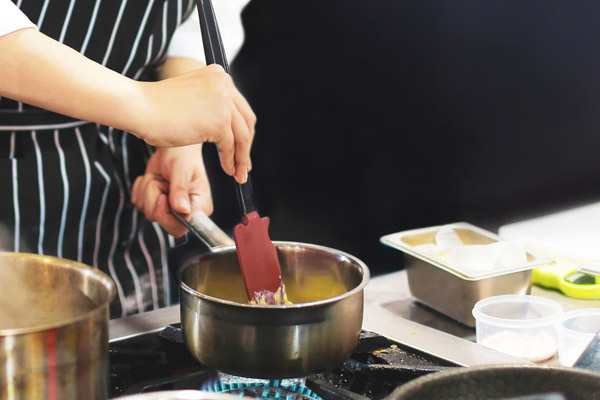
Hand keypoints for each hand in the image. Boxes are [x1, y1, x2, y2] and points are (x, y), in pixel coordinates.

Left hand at [131, 145, 211, 236]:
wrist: (173, 147)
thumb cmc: (183, 154)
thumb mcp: (181, 169)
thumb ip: (180, 190)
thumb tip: (182, 210)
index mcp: (199, 207)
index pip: (181, 227)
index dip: (167, 216)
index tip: (164, 197)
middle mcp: (186, 212)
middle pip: (161, 221)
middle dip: (153, 200)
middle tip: (161, 182)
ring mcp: (169, 209)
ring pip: (147, 212)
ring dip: (147, 190)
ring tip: (159, 178)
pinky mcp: (155, 204)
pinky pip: (138, 204)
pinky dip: (141, 189)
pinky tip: (154, 179)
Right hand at [134, 65, 255, 183]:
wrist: (139, 107)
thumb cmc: (156, 107)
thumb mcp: (191, 97)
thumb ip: (211, 105)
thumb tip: (228, 130)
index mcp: (218, 75)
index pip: (240, 106)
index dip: (243, 129)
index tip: (242, 146)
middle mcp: (224, 85)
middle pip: (247, 120)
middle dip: (246, 145)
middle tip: (245, 164)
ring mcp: (223, 102)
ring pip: (242, 135)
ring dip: (241, 157)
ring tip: (238, 172)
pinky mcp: (219, 121)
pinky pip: (230, 146)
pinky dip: (229, 160)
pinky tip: (227, 169)